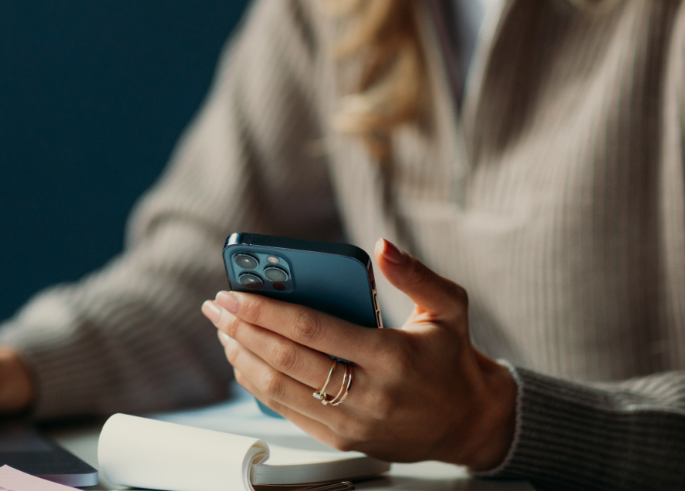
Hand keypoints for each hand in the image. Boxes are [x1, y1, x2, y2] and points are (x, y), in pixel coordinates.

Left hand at [200, 238, 515, 469]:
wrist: (466, 421)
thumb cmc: (452, 359)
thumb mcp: (449, 307)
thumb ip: (416, 274)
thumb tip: (382, 245)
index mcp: (391, 357)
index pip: (313, 330)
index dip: (267, 311)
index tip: (235, 292)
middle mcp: (368, 395)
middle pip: (287, 359)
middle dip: (242, 329)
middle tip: (217, 306)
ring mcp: (351, 423)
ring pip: (279, 389)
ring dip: (242, 357)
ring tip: (224, 330)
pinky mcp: (340, 439)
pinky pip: (286, 410)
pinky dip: (257, 383)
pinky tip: (244, 359)